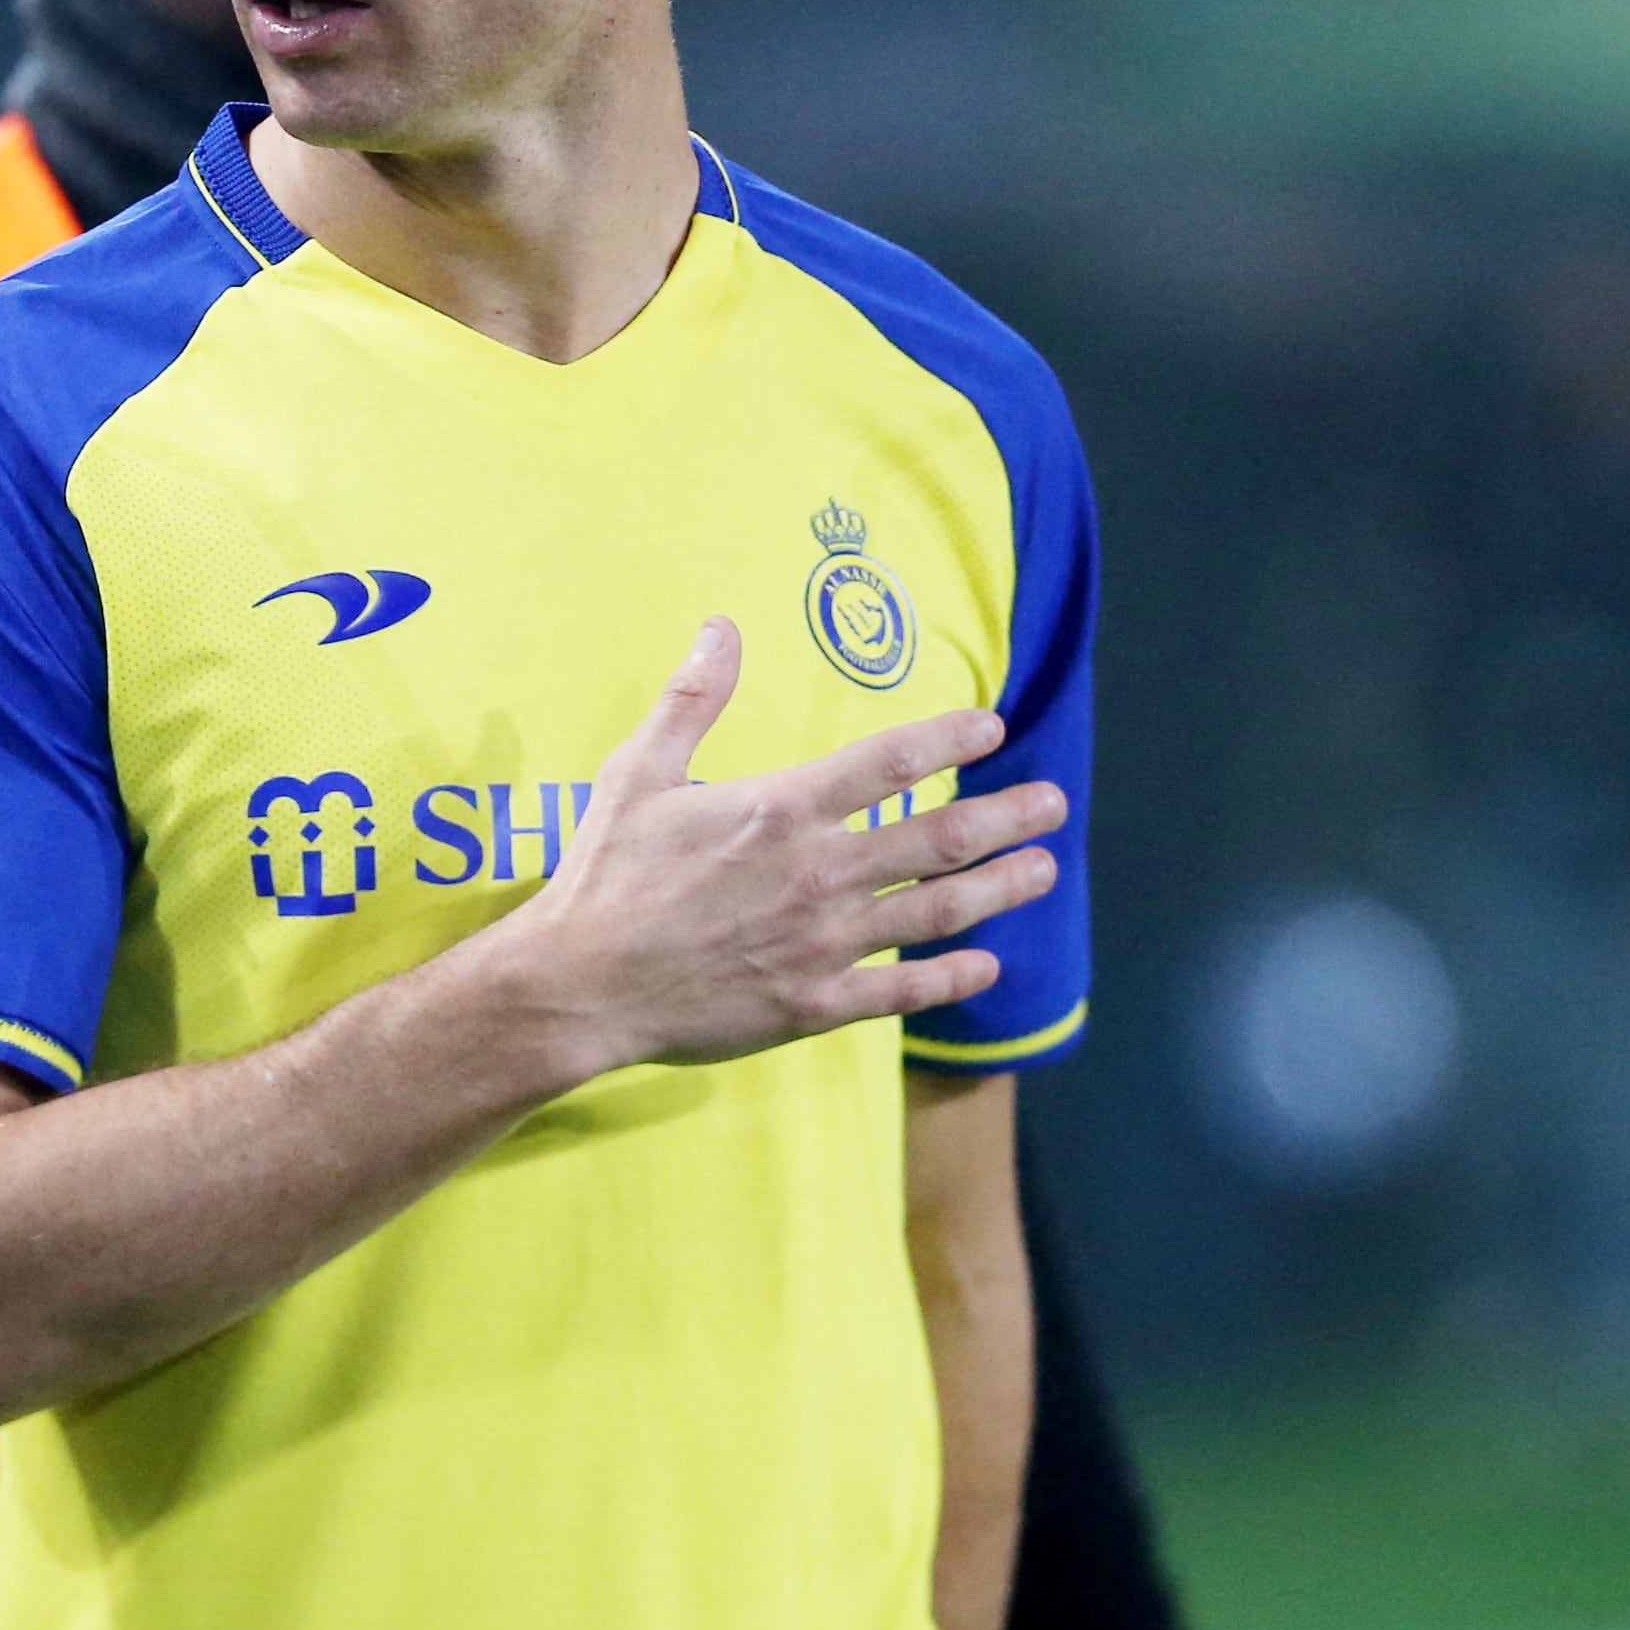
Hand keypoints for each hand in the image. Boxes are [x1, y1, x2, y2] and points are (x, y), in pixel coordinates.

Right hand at [467, 620, 1064, 1087]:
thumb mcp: (638, 772)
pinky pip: (898, 992)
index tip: (992, 727)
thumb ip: (692, 699)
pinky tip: (986, 966)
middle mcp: (816, 873)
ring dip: (999, 890)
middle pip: (938, 838)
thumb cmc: (603, 875)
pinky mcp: (810, 1002)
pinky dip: (949, 980)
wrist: (576, 985)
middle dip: (1006, 817)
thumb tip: (721, 627)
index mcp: (780, 810)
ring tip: (1042, 871)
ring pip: (936, 913)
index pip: (889, 762)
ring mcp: (820, 943)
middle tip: (1053, 804)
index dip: (950, 740)